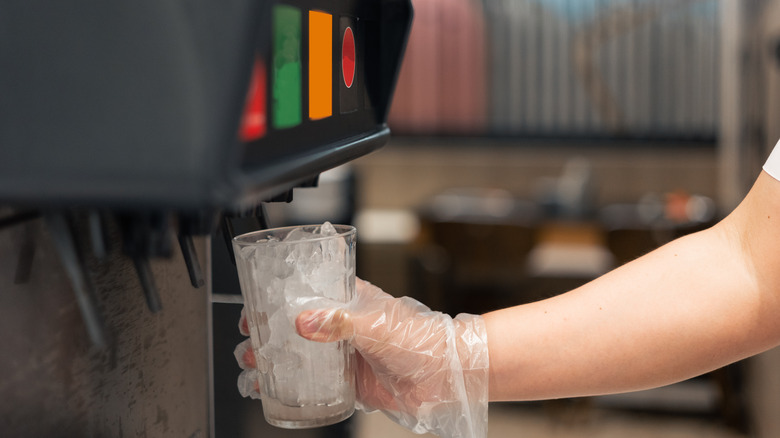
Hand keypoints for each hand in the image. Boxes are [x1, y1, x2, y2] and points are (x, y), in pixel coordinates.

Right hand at [236, 278, 488, 437]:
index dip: (277, 297)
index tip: (255, 305)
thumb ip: (338, 322)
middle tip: (250, 340)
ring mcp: (342, 354)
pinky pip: (313, 385)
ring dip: (273, 360)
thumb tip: (303, 321)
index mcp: (347, 301)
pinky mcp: (347, 382)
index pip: (305, 292)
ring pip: (298, 356)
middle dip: (267, 332)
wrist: (443, 374)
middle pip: (294, 326)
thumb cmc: (417, 337)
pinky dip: (290, 387)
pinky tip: (272, 389)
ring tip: (253, 365)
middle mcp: (340, 326)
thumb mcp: (375, 323)